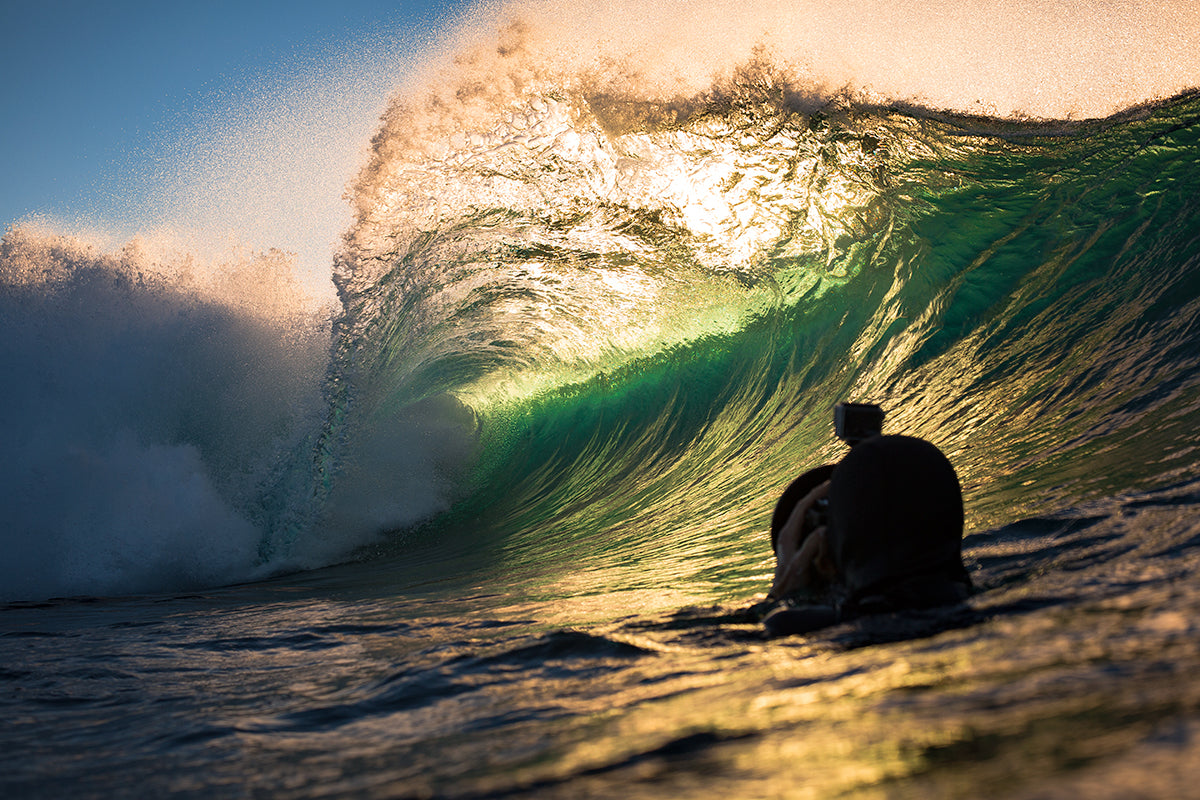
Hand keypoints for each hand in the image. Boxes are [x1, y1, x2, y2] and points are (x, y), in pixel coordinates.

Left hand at [768, 480, 829, 599]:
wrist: (782, 601)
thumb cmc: (792, 585)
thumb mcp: (801, 566)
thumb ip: (811, 548)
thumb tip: (824, 530)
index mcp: (788, 535)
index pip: (803, 506)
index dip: (817, 493)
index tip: (832, 482)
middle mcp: (787, 533)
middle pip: (803, 506)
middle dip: (817, 492)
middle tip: (834, 481)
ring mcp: (790, 539)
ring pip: (804, 513)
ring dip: (817, 501)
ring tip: (832, 492)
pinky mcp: (795, 545)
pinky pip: (806, 522)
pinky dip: (817, 513)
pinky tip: (828, 512)